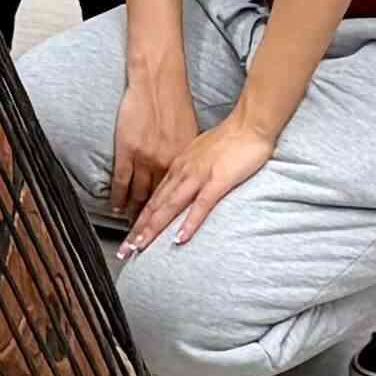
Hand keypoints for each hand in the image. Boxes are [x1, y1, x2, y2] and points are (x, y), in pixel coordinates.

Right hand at [108, 55, 196, 223]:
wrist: (160, 81)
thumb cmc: (177, 104)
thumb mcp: (190, 134)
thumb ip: (187, 156)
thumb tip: (188, 172)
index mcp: (184, 162)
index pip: (178, 199)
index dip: (173, 220)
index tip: (170, 237)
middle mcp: (166, 165)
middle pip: (160, 205)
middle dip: (153, 230)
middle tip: (147, 250)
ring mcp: (146, 159)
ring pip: (140, 197)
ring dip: (135, 219)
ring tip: (131, 237)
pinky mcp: (129, 151)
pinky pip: (121, 181)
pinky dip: (118, 197)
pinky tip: (116, 208)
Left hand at [124, 111, 276, 255]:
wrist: (249, 124)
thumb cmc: (230, 140)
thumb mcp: (200, 153)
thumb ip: (188, 170)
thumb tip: (180, 184)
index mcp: (178, 167)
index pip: (154, 197)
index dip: (139, 219)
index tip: (129, 236)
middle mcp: (182, 172)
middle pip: (155, 205)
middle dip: (138, 229)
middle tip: (125, 250)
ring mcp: (199, 176)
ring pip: (170, 206)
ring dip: (153, 228)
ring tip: (141, 246)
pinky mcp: (218, 181)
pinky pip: (201, 205)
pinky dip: (189, 223)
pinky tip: (179, 238)